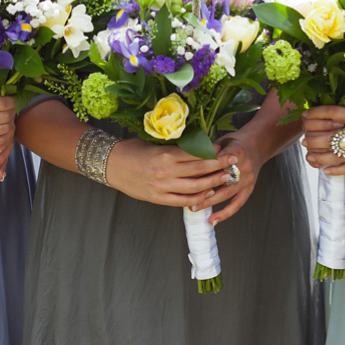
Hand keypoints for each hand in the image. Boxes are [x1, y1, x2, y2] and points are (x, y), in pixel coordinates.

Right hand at [0, 84, 14, 180]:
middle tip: (11, 110)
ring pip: (4, 130)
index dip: (12, 102)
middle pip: (5, 117)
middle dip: (12, 113)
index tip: (12, 100)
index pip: (2, 103)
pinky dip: (5, 136)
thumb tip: (4, 84)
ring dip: (10, 124)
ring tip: (7, 119)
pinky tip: (3, 129)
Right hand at [105, 138, 235, 207]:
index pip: (195, 153)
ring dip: (213, 183)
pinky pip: (182, 201)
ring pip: (194, 187)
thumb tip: (197, 146)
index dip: (212, 151)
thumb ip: (174, 147)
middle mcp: (165, 172)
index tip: (223, 147)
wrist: (111, 165)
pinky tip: (208, 194)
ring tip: (226, 177)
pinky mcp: (158, 199)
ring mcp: (162, 187)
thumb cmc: (132, 150)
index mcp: (165, 154)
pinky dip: (198, 199)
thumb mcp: (154, 143)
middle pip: (199, 170)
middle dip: (219, 165)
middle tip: (233, 161)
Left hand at [190, 131, 264, 225]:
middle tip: (186, 197)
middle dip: (204, 190)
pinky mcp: (250, 188)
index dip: (202, 171)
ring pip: (227, 193)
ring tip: (195, 208)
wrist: (258, 145)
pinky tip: (213, 220)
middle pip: (221, 181)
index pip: (216, 163)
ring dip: (210, 202)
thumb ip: (209, 152)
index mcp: (236, 152)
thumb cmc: (235, 143)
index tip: (186, 178)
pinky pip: (237, 203)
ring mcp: (248, 179)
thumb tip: (189, 163)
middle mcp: (244, 167)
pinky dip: (225, 213)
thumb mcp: (222, 141)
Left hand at [302, 105, 344, 174]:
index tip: (306, 116)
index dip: (316, 114)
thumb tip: (336, 120)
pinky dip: (337, 170)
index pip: (333, 112)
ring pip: (337, 155)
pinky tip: (327, 171)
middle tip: (304, 141)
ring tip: (311, 158)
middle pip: (330, 137)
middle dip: (313, 140)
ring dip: (320, 158)